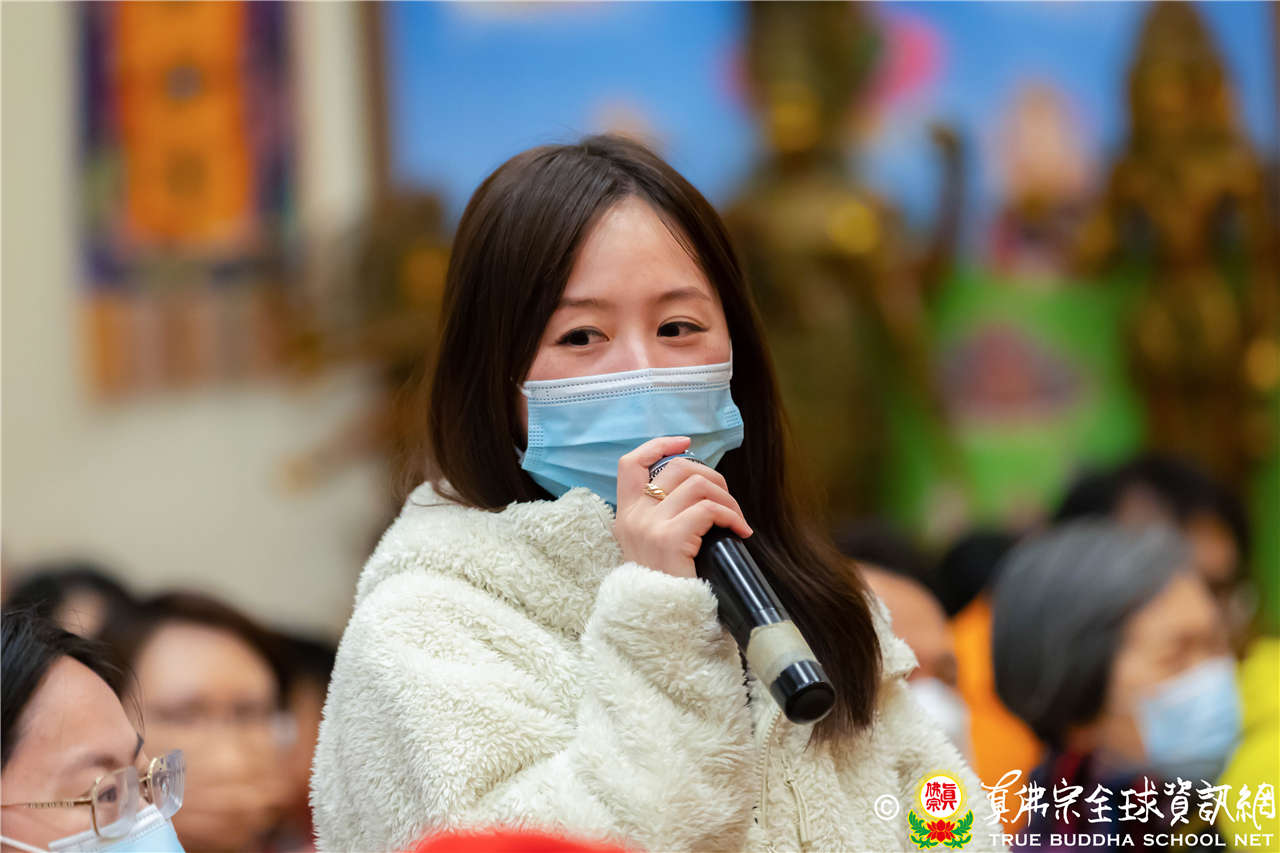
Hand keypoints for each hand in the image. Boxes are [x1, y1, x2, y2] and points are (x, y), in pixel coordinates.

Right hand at [614, 436, 752, 578]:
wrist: (661, 626)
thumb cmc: (668, 586)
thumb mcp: (653, 547)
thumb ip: (662, 517)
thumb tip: (699, 487)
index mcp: (625, 516)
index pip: (630, 464)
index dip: (658, 445)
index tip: (685, 443)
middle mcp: (632, 517)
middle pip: (675, 468)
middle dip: (712, 476)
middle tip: (728, 501)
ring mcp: (648, 527)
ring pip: (697, 485)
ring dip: (727, 499)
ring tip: (736, 521)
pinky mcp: (669, 539)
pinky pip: (709, 509)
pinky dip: (732, 516)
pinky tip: (740, 532)